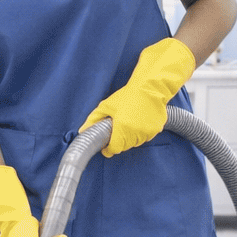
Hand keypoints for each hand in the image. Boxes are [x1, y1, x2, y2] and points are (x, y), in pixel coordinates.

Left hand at [79, 37, 195, 156]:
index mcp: (122, 128)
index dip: (109, 149)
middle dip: (119, 141)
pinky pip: (145, 137)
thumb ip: (93, 120)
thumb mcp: (106, 106)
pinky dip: (141, 133)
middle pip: (124, 147)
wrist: (150, 87)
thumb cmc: (127, 95)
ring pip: (135, 143)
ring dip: (130, 137)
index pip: (114, 149)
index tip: (107, 146)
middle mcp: (135, 133)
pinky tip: (139, 120)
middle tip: (117, 127)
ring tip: (128, 121)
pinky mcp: (156, 130)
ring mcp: (147, 132)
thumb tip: (81, 131)